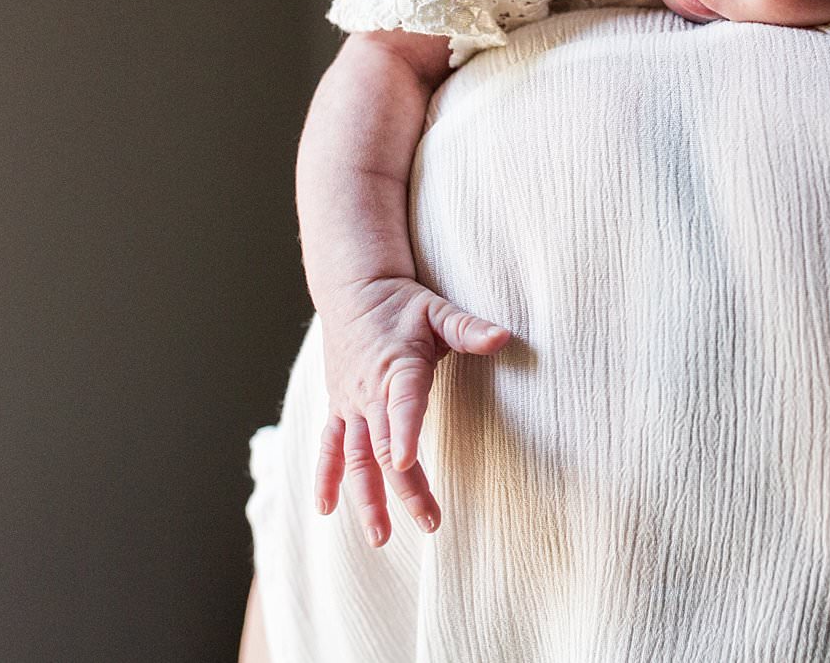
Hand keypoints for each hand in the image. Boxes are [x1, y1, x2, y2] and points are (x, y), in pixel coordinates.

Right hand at [312, 276, 511, 547]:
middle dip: (404, 488)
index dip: (405, 434)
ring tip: (379, 539)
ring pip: (356, 458)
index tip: (407, 464)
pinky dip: (326, 477)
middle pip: (384, 447)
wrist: (353, 290)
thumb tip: (504, 337)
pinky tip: (325, 510)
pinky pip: (329, 447)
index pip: (402, 404)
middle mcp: (369, 392)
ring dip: (365, 498)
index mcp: (398, 367)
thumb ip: (468, 328)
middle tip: (429, 522)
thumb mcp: (438, 309)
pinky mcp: (338, 407)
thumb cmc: (402, 303)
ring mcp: (350, 403)